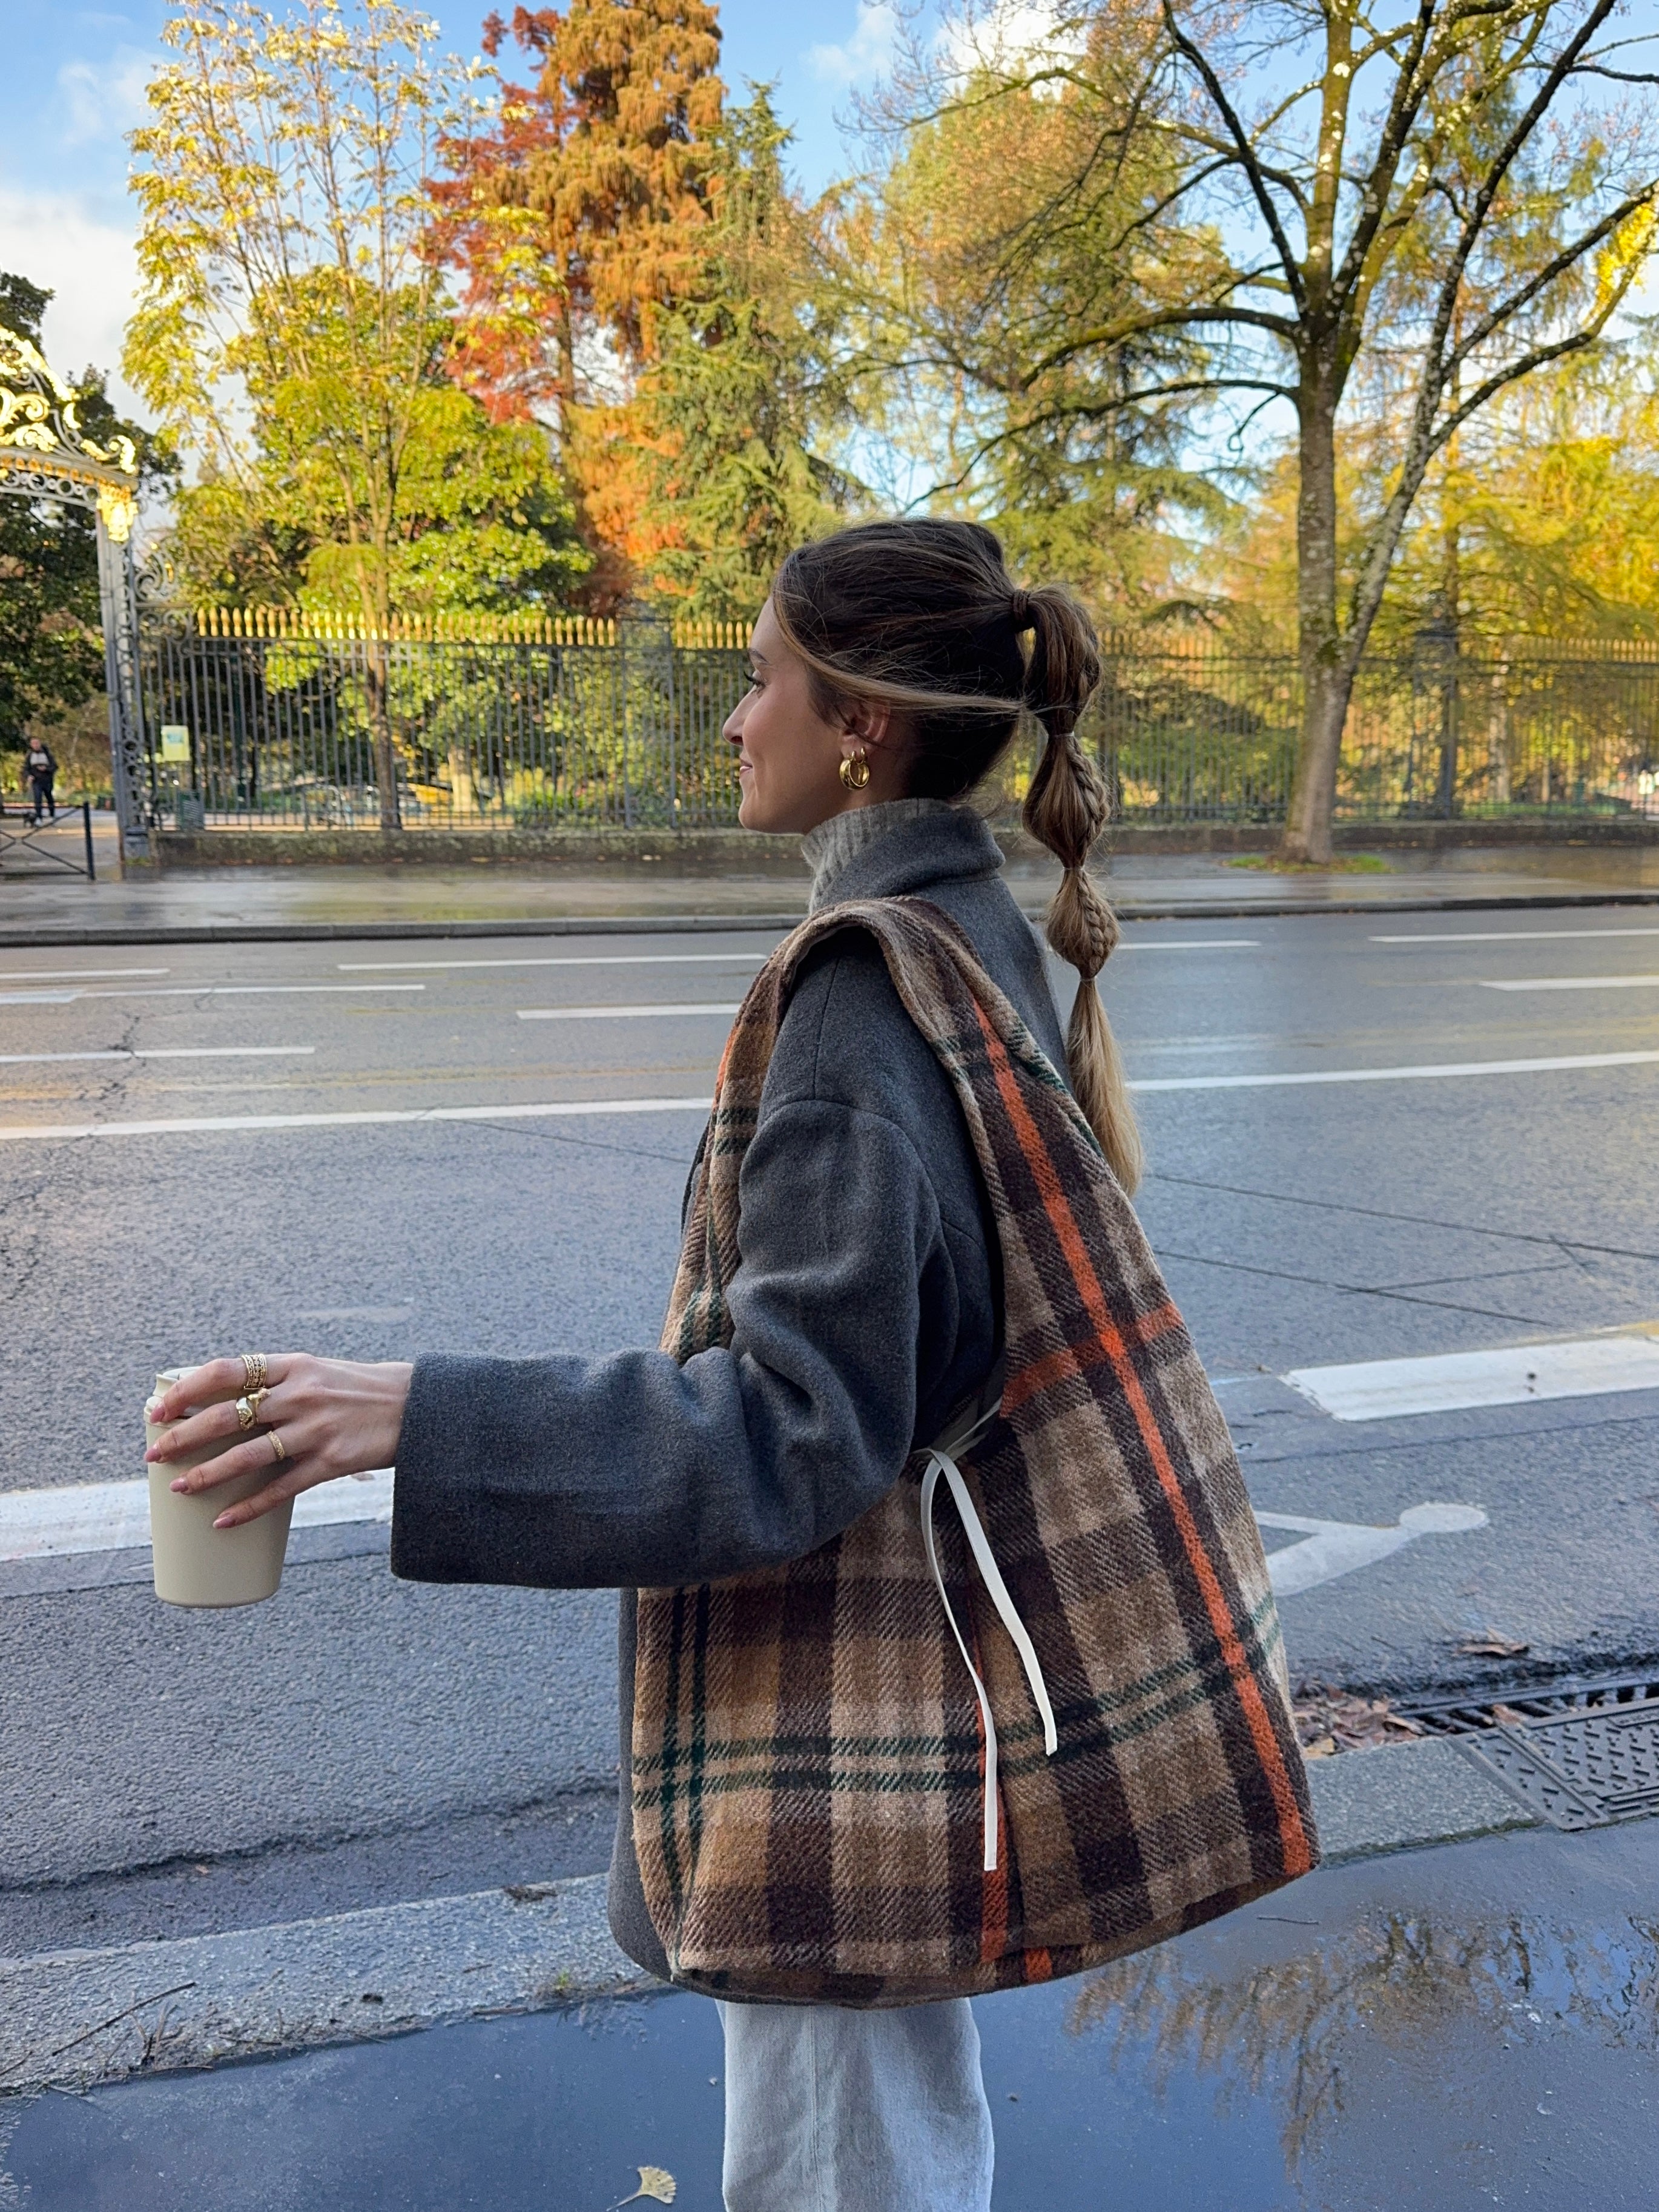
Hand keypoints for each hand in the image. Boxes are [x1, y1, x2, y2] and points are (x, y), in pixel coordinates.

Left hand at [146, 1355, 413, 1527]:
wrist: (418, 1406)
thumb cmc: (359, 1390)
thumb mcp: (317, 1372)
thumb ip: (276, 1384)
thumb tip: (222, 1406)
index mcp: (292, 1367)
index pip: (226, 1371)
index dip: (187, 1389)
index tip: (159, 1407)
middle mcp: (300, 1395)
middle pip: (227, 1416)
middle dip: (183, 1437)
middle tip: (154, 1453)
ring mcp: (315, 1429)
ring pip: (247, 1455)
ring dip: (207, 1473)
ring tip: (179, 1487)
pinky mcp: (331, 1462)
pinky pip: (280, 1490)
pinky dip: (248, 1508)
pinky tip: (223, 1520)